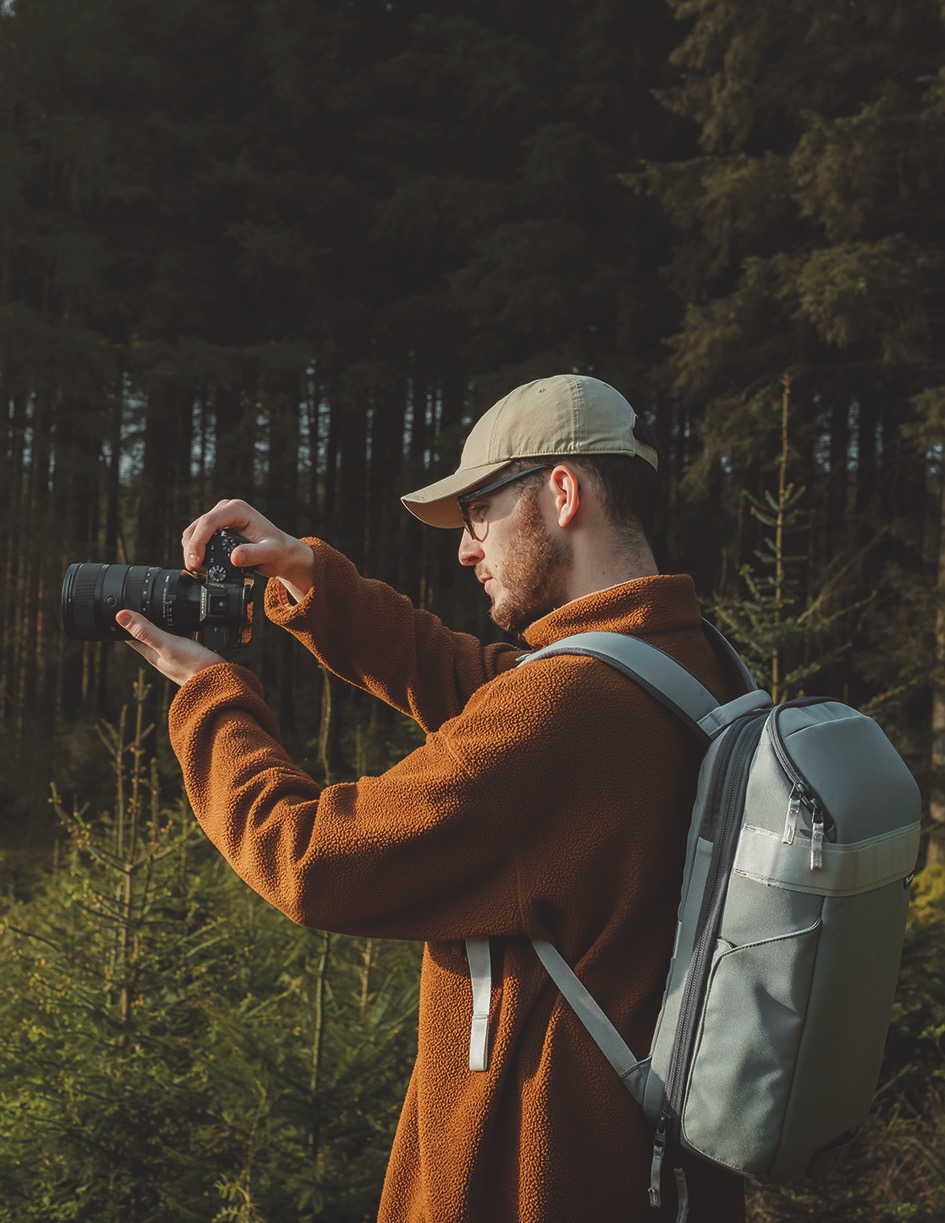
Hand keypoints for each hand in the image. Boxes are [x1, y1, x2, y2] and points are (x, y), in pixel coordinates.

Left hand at [116, 610, 223, 686]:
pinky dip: (191, 628)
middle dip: (149, 619)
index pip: (131, 636)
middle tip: (147, 603)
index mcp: (152, 654)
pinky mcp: (193, 655)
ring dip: (171, 622)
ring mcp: (178, 656)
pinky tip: (197, 622)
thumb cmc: (193, 667)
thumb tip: (121, 616)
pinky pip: (189, 637)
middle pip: (151, 633)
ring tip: (173, 608)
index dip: (126, 623)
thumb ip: (146, 631)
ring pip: (171, 634)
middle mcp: (163, 655)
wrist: (218, 683)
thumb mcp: (167, 644)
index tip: (122, 610)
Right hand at [182, 499, 315, 600]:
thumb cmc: (278, 551)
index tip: (196, 562)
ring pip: (193, 533)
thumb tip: (235, 557)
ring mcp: (219, 519)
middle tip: (195, 571)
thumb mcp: (270, 554)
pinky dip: (195, 553)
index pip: (209, 522)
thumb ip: (254, 555)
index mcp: (238, 510)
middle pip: (196, 527)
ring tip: (199, 571)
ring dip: (191, 552)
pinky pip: (197, 539)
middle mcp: (226, 510)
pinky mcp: (215, 529)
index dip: (198, 542)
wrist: (281, 553)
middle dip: (191, 550)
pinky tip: (201, 567)